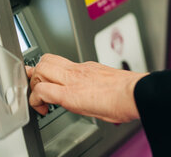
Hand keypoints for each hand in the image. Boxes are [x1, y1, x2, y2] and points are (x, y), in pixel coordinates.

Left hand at [26, 54, 148, 123]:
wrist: (135, 93)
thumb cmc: (130, 93)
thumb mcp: (111, 84)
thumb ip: (101, 88)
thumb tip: (102, 99)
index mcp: (89, 68)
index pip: (61, 62)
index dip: (47, 70)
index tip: (44, 79)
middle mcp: (79, 70)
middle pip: (46, 61)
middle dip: (37, 74)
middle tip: (38, 88)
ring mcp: (72, 80)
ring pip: (40, 70)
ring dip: (35, 85)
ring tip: (40, 101)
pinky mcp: (69, 94)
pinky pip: (42, 91)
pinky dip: (36, 100)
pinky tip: (42, 109)